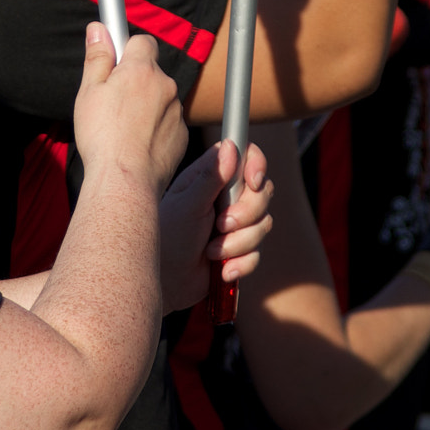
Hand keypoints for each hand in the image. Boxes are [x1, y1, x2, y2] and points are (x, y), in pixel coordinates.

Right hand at [72, 25, 187, 195]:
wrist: (125, 180)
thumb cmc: (102, 136)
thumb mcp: (89, 92)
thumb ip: (97, 57)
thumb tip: (98, 28)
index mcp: (142, 70)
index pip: (142, 41)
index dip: (127, 51)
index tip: (115, 63)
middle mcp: (166, 85)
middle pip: (151, 72)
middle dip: (135, 81)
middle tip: (112, 103)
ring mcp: (177, 111)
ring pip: (160, 99)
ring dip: (146, 106)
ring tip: (123, 130)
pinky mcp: (182, 135)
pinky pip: (167, 122)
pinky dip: (155, 129)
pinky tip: (137, 145)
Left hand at [157, 141, 275, 310]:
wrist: (166, 282)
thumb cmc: (167, 238)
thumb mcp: (187, 205)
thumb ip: (210, 177)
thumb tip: (231, 147)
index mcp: (212, 176)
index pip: (247, 157)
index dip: (257, 166)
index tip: (252, 183)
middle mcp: (226, 196)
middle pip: (263, 192)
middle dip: (246, 214)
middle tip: (221, 225)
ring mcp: (236, 223)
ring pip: (263, 224)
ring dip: (238, 243)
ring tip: (211, 252)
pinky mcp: (240, 249)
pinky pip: (257, 253)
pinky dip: (241, 263)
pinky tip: (222, 270)